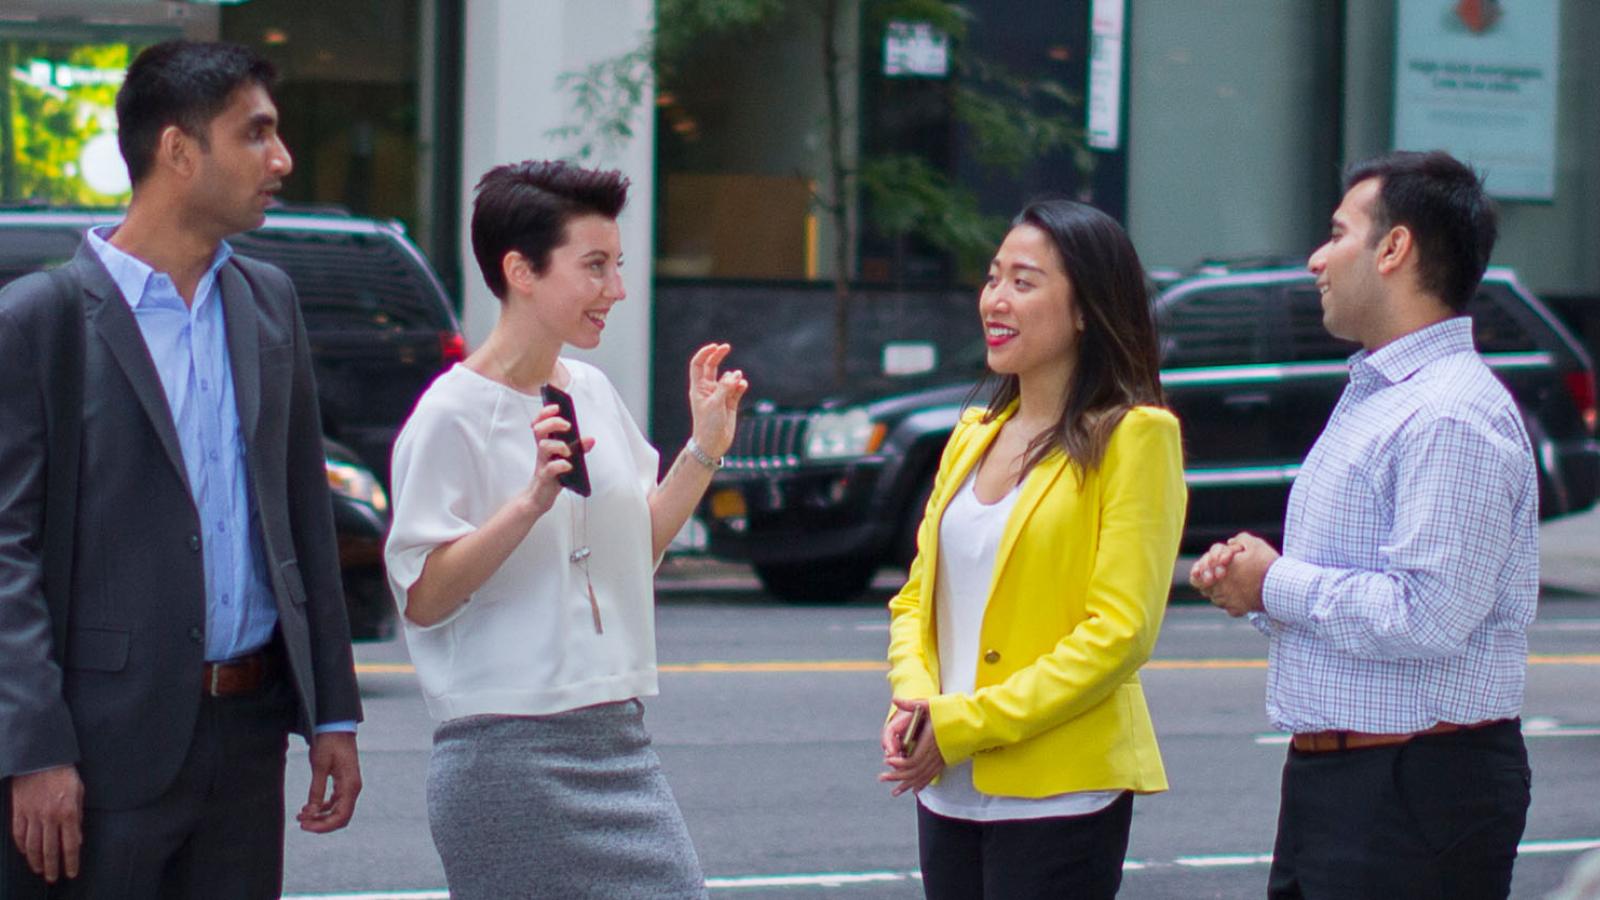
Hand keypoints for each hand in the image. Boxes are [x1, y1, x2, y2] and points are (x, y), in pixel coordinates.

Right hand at [10, 765, 82, 882]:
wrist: (40, 758)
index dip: (71, 862)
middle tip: (54, 879)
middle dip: (53, 867)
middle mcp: (49, 817)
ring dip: (36, 861)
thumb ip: (77, 817)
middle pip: (49, 850)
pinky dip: (21, 847)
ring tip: (40, 870)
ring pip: (32, 846)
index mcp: (68, 812)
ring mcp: (32, 815)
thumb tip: (76, 840)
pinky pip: (18, 834)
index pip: (70, 845)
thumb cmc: (64, 774)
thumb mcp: (79, 793)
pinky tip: (25, 854)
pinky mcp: (19, 811)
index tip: (71, 873)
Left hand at [299, 732, 360, 832]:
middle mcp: (353, 788)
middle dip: (321, 824)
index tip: (305, 826)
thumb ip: (316, 790)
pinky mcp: (344, 782)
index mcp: (350, 785)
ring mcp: (349, 785)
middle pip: (341, 817)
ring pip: (338, 811)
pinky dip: (323, 808)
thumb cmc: (329, 741)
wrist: (336, 725)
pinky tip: (309, 808)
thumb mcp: (319, 765)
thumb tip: (311, 812)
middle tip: (301, 823)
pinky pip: (336, 802)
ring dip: (321, 817)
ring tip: (301, 816)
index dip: (323, 826)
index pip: (341, 816)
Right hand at [525, 405, 595, 514]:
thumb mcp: (567, 459)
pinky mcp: (545, 478)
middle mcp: (542, 451)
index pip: (540, 423)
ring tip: (569, 451)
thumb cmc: (554, 475)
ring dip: (558, 445)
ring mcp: (542, 464)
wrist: (540, 497)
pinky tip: (569, 466)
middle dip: (552, 423)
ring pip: (543, 447)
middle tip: (567, 425)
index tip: (556, 406)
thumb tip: (591, 439)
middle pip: (539, 430)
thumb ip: (578, 448)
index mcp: (547, 443)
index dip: (546, 413)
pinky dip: (560, 465)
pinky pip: (550, 469)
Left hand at [686, 343, 747, 456]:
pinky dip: (740, 385)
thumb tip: (734, 374)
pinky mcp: (730, 402)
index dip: (704, 354)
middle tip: (727, 347)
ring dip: (733, 376)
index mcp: (698, 388)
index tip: (714, 347)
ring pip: (727, 377)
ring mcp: (719, 395)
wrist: (713, 444)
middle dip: (718, 356)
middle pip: (711, 366)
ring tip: (737, 382)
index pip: (697, 365)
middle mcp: (708, 389)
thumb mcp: (715, 404)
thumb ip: (724, 387)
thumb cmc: (708, 425)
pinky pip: (737, 388)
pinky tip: (743, 386)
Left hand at [878, 698, 943, 797]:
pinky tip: (914, 790)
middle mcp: (937, 753)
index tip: (887, 760)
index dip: (899, 763)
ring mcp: (942, 758)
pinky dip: (922, 783)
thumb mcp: (930, 704)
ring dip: (908, 784)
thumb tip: (895, 699)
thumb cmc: (951, 710)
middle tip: (882, 778)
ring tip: (895, 792)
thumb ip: (911, 704)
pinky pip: (932, 776)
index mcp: (931, 741)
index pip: (913, 759)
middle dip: (898, 776)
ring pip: (923, 777)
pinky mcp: (945, 761)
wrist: (973, 719)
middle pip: (915, 771)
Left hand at [1197, 532, 1278, 616]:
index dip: (1200, 570)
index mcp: (1218, 571)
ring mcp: (1227, 601)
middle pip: (1205, 586)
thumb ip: (1239, 540)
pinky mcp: (1237, 610)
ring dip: (1220, 590)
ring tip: (1234, 582)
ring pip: (1215, 597)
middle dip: (1211, 578)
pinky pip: (1228, 608)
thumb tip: (1230, 543)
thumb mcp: (1254, 544)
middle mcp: (1219, 588)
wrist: (1282, 586)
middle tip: (1223, 573)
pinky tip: (1241, 595)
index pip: (1196, 576)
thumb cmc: (1266, 564)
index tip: (1210, 567)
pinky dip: (1232, 602)